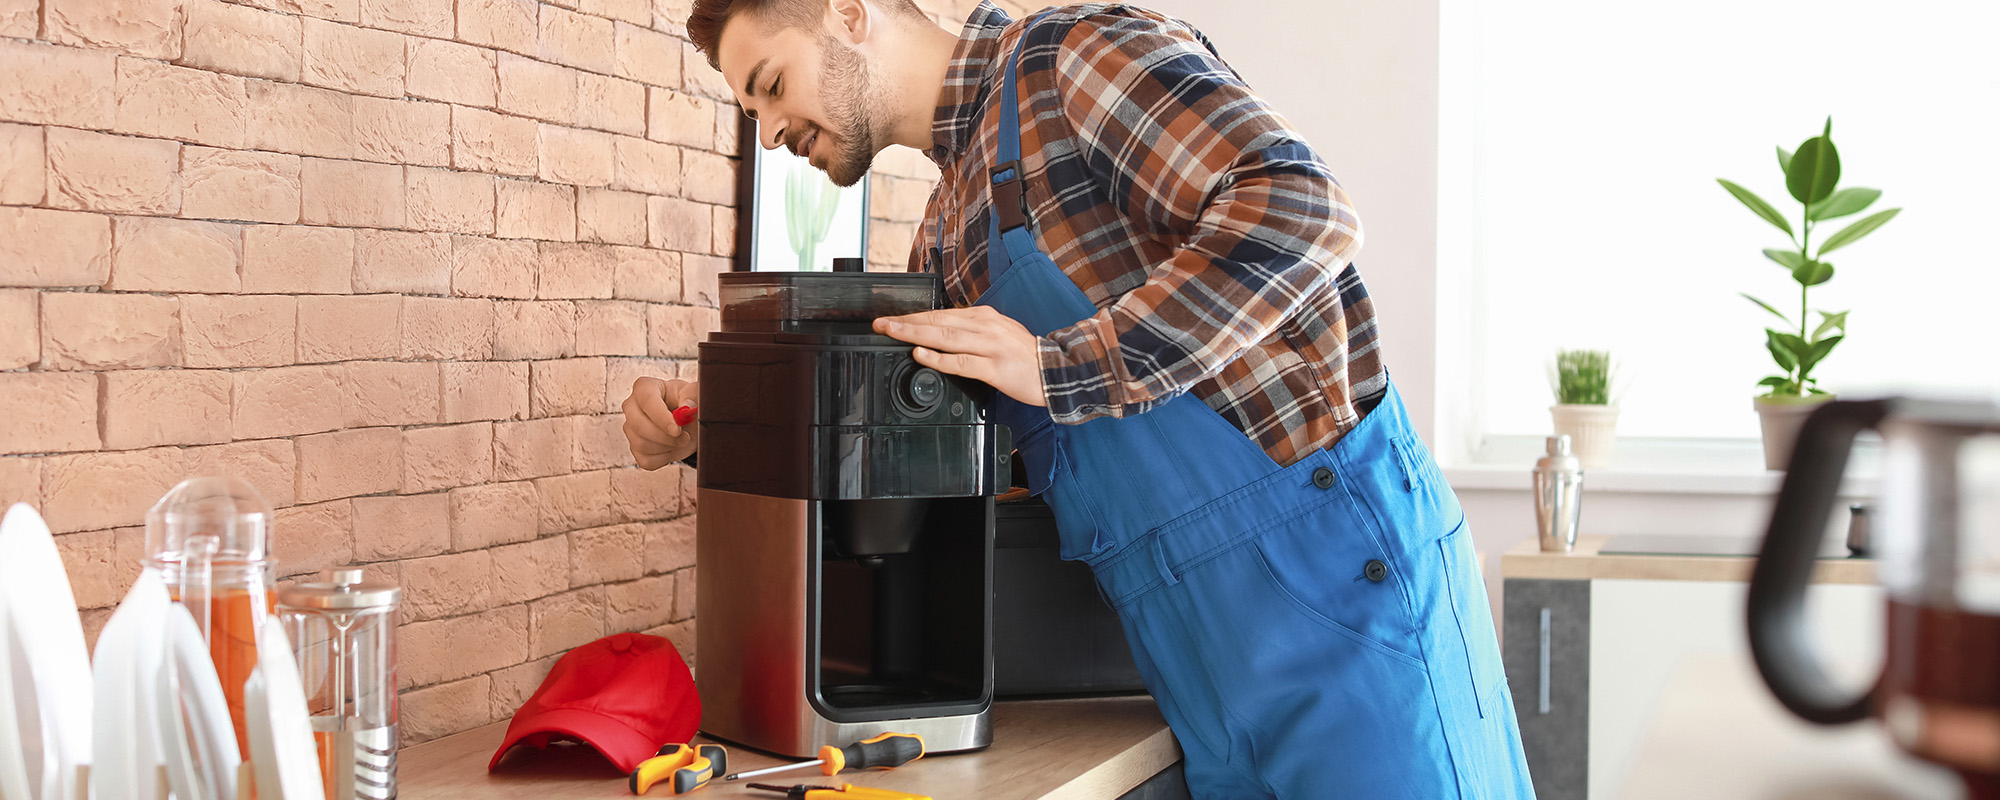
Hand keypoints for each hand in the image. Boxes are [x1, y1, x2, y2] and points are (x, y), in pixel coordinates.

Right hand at [622, 377, 699, 469]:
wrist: (687, 421)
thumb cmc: (687, 402)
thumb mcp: (694, 393)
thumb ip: (693, 394)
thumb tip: (687, 405)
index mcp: (644, 387)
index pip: (647, 401)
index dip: (661, 417)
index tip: (677, 429)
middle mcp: (631, 406)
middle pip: (639, 426)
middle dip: (665, 436)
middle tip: (685, 437)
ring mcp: (630, 428)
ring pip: (643, 444)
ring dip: (668, 446)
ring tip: (681, 439)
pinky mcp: (634, 448)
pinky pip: (646, 461)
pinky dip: (664, 458)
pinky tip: (672, 447)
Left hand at [873, 306, 1046, 406]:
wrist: (1058, 370)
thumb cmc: (1027, 356)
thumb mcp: (999, 333)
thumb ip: (972, 332)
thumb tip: (942, 335)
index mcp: (984, 316)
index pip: (941, 313)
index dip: (913, 316)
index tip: (891, 318)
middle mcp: (986, 326)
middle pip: (938, 320)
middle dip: (906, 321)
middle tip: (881, 323)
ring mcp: (991, 346)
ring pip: (945, 336)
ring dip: (915, 333)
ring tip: (892, 333)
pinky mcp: (995, 367)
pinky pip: (961, 361)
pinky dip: (938, 357)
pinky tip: (921, 355)